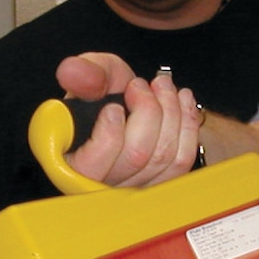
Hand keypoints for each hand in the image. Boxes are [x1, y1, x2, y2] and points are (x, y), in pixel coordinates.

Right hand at [54, 53, 198, 187]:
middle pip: (136, 157)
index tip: (114, 107)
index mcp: (71, 163)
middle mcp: (102, 183)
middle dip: (147, 111)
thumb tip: (73, 72)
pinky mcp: (159, 182)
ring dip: (170, 112)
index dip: (109, 133)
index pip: (90, 167)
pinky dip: (187, 125)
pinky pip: (181, 161)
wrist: (127, 105)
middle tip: (140, 86)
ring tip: (162, 87)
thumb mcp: (90, 77)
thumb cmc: (103, 97)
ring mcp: (132, 187)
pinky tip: (181, 101)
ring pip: (162, 157)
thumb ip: (82, 74)